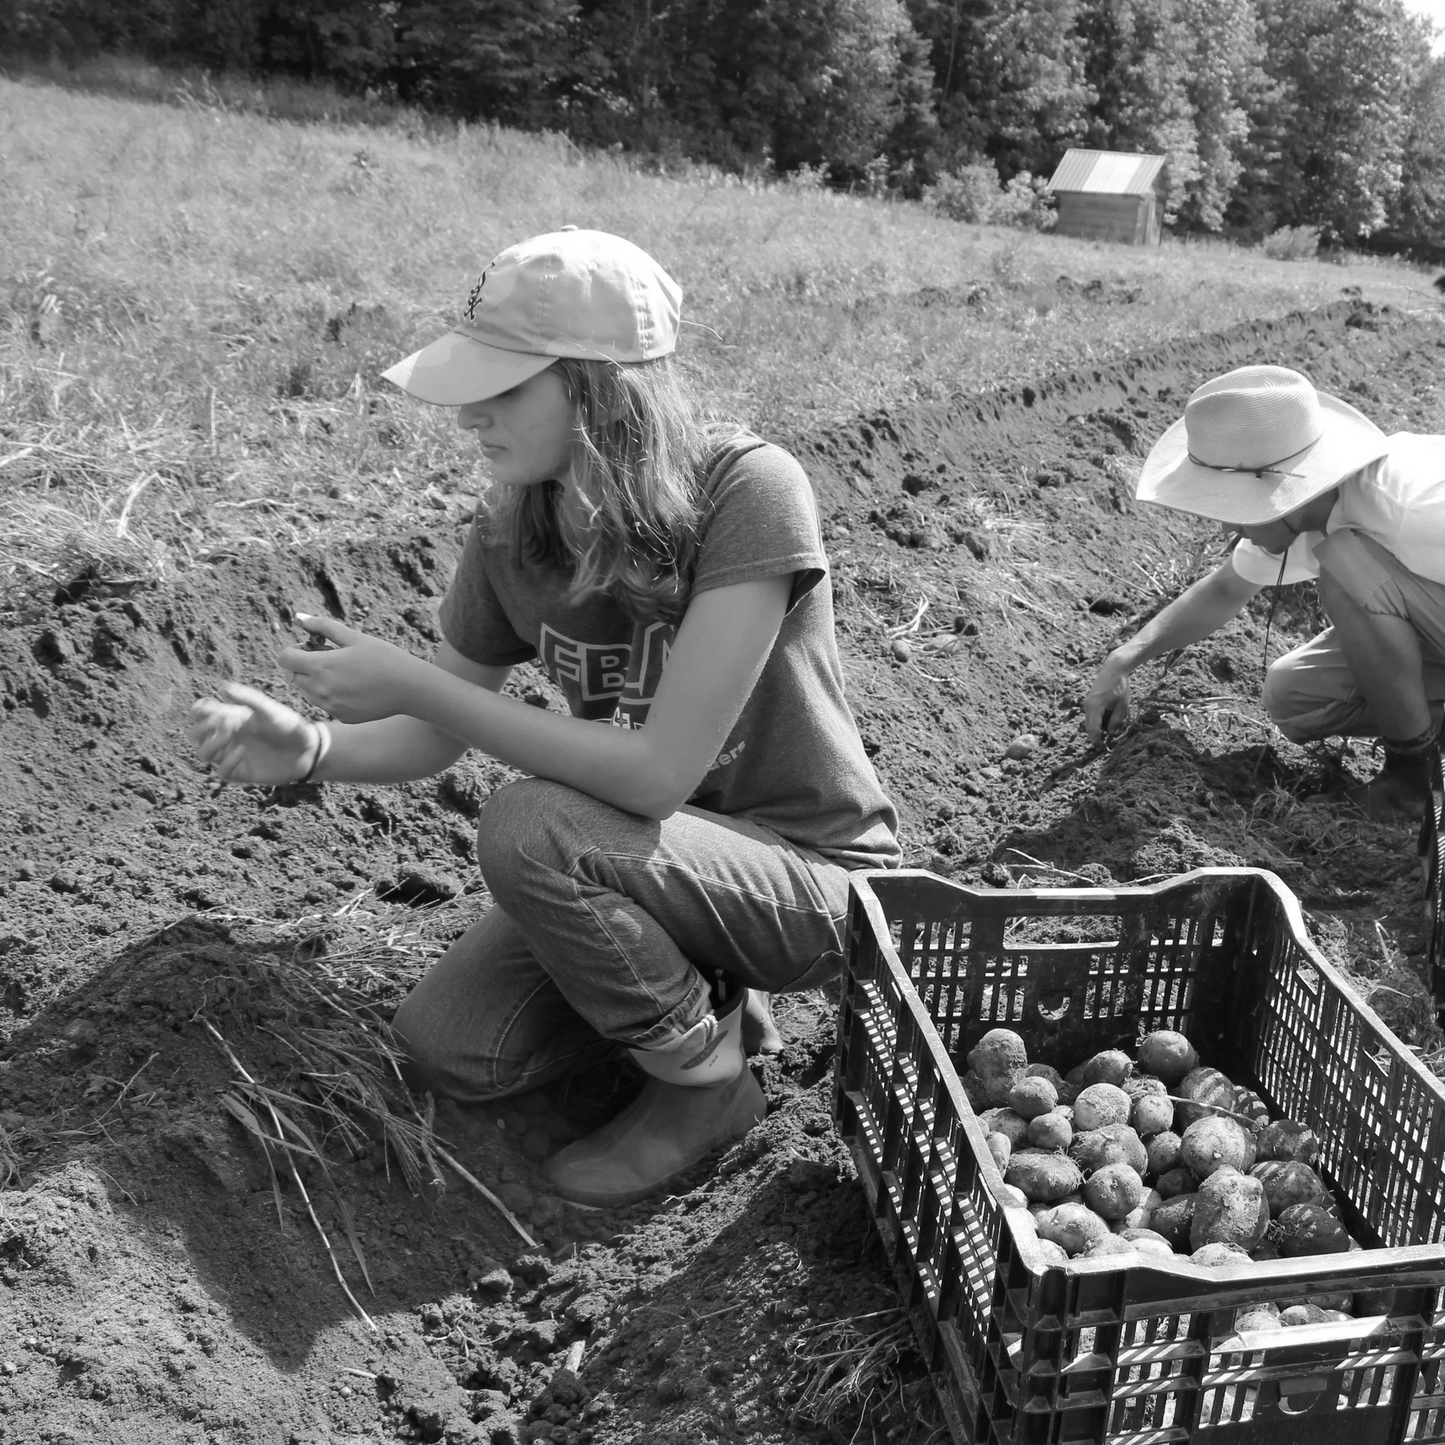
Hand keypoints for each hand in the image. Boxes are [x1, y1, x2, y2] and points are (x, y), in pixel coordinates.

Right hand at [189, 683, 322, 783]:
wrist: (307, 749)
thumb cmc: (288, 725)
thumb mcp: (270, 710)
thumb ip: (248, 698)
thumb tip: (223, 687)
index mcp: (230, 718)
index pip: (200, 714)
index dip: (198, 711)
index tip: (209, 707)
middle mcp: (227, 737)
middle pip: (196, 734)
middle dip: (202, 727)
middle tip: (222, 723)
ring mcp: (232, 755)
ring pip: (203, 753)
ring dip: (210, 744)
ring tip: (228, 735)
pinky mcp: (241, 772)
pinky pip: (222, 772)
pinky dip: (227, 762)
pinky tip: (242, 752)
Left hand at [278, 614, 428, 723]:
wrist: (410, 688)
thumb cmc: (384, 657)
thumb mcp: (355, 637)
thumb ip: (323, 626)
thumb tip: (299, 618)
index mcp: (321, 666)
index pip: (284, 658)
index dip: (294, 650)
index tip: (312, 647)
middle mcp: (320, 689)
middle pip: (293, 676)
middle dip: (303, 665)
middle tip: (329, 658)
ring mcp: (330, 706)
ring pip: (307, 692)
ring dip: (315, 681)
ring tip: (343, 673)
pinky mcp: (341, 717)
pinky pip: (324, 705)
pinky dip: (331, 695)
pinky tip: (354, 688)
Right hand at [1082, 666, 1130, 745]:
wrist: (1113, 668)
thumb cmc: (1120, 686)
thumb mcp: (1123, 705)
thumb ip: (1116, 721)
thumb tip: (1109, 733)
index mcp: (1095, 706)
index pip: (1093, 728)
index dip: (1096, 740)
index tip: (1100, 749)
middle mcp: (1087, 706)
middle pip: (1089, 727)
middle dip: (1097, 736)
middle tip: (1106, 744)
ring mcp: (1087, 703)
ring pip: (1090, 721)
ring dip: (1099, 727)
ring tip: (1113, 722)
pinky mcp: (1089, 701)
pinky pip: (1092, 715)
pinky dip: (1099, 720)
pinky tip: (1110, 714)